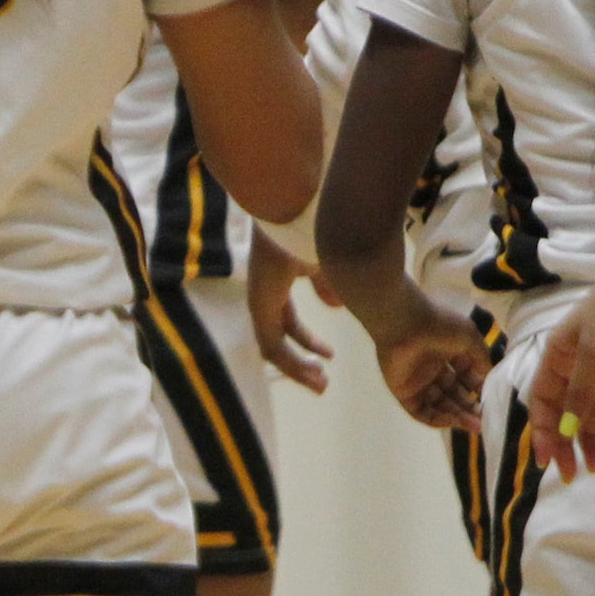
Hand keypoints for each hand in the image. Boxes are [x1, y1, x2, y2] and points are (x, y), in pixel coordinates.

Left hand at [244, 239, 331, 393]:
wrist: (294, 211)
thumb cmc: (311, 229)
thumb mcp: (325, 264)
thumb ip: (327, 286)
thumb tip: (335, 307)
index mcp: (276, 285)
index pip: (287, 321)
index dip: (307, 341)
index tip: (328, 355)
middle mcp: (264, 296)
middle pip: (279, 336)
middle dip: (301, 360)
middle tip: (322, 379)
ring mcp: (259, 302)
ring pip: (273, 347)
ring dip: (297, 369)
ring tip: (321, 384)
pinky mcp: (260, 306)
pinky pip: (271, 345)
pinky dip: (290, 363)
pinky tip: (312, 371)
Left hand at [351, 282, 489, 430]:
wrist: (405, 322)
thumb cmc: (439, 325)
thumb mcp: (470, 339)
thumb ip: (482, 360)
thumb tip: (491, 379)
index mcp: (447, 353)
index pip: (466, 377)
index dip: (479, 390)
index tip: (493, 402)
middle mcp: (432, 368)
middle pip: (453, 394)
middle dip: (470, 407)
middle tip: (485, 420)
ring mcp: (417, 381)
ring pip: (439, 405)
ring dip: (457, 417)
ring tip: (475, 426)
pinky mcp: (403, 392)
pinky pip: (421, 411)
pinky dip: (438, 419)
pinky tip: (455, 421)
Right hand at [526, 247, 594, 478]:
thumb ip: (580, 391)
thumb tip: (564, 429)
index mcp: (556, 354)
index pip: (542, 402)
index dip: (542, 432)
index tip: (546, 462)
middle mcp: (572, 361)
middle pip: (563, 409)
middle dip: (565, 442)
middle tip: (571, 475)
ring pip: (588, 406)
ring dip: (589, 435)